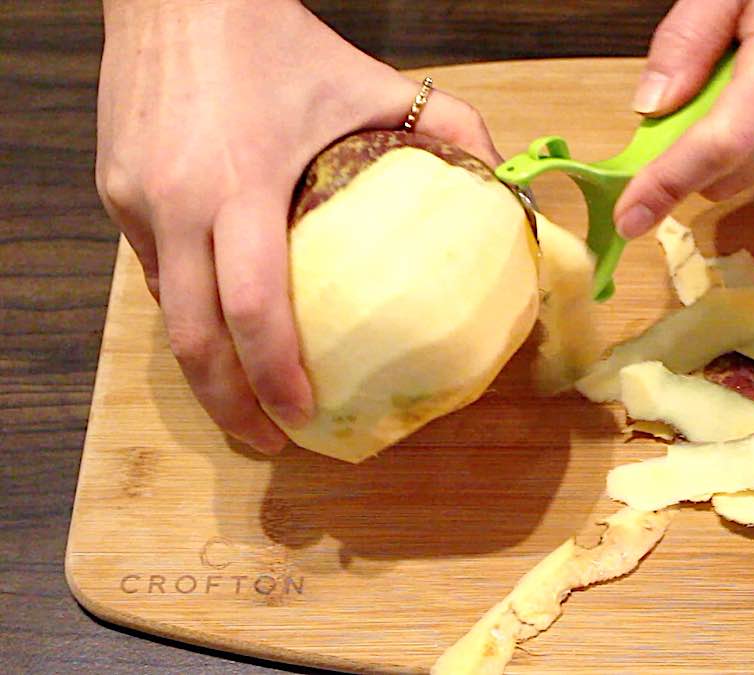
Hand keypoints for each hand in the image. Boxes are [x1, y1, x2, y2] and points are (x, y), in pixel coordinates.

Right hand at [96, 0, 498, 452]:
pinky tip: (222, 320)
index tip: (301, 417)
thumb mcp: (375, 82)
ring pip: (167, 311)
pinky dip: (189, 306)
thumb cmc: (279, 39)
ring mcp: (134, 201)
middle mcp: (176, 204)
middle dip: (228, 404)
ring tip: (243, 397)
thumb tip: (504, 187)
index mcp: (241, 186)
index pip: (254, 309)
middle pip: (192, 339)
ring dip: (205, 363)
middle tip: (269, 440)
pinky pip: (151, 269)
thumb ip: (451, 133)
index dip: (274, 377)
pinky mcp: (112, 191)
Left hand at [615, 0, 753, 237]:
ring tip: (727, 73)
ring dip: (722, 143)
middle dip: (687, 163)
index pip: (716, 150)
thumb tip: (652, 106)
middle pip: (729, 175)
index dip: (667, 187)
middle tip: (664, 117)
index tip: (631, 219)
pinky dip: (753, 129)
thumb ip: (688, 41)